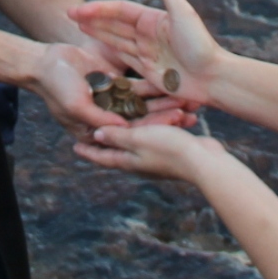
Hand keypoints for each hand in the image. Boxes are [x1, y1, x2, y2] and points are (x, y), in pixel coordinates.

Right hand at [32, 43, 196, 140]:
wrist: (45, 64)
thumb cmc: (56, 88)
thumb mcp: (76, 105)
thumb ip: (99, 118)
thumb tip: (123, 129)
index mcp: (100, 131)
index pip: (132, 131)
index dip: (155, 126)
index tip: (177, 119)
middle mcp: (111, 121)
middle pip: (144, 120)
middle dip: (167, 117)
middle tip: (192, 113)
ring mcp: (115, 104)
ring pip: (146, 105)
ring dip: (166, 103)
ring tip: (190, 100)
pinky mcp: (118, 88)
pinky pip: (141, 90)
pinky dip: (157, 88)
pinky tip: (177, 85)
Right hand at [70, 0, 220, 103]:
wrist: (213, 77)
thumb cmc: (200, 45)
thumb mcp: (183, 14)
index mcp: (153, 19)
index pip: (120, 10)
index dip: (98, 9)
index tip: (78, 9)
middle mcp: (148, 34)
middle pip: (114, 24)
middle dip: (92, 19)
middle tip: (68, 15)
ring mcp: (147, 52)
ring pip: (115, 40)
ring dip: (96, 33)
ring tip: (76, 27)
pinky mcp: (147, 71)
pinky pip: (123, 60)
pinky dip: (108, 53)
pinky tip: (95, 50)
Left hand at [74, 123, 224, 181]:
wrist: (203, 162)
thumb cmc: (168, 149)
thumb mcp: (138, 139)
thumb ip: (117, 137)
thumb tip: (96, 136)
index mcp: (128, 160)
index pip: (102, 156)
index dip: (88, 151)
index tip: (74, 147)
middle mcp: (141, 161)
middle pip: (119, 148)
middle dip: (108, 139)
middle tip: (95, 131)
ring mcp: (157, 157)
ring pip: (142, 139)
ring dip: (135, 128)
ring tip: (125, 120)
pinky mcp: (173, 150)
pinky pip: (160, 134)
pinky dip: (157, 125)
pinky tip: (158, 116)